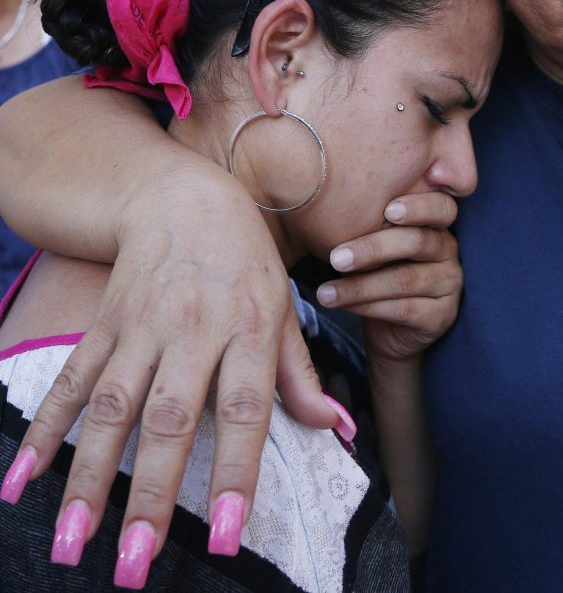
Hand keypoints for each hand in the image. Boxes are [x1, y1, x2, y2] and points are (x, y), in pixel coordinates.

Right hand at [3, 169, 336, 568]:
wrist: (184, 197)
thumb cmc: (244, 260)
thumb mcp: (283, 305)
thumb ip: (301, 375)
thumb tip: (340, 429)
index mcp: (250, 328)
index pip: (246, 408)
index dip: (237, 471)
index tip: (227, 535)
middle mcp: (194, 330)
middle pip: (169, 418)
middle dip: (151, 495)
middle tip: (136, 566)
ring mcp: (142, 327)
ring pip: (110, 407)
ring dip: (88, 477)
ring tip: (73, 543)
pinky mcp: (104, 324)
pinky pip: (70, 381)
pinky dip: (42, 431)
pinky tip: (19, 481)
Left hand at [317, 191, 461, 362]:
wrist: (390, 329)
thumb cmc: (379, 274)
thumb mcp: (376, 248)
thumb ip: (371, 226)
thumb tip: (334, 211)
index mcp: (436, 226)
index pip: (441, 208)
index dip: (418, 207)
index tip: (387, 209)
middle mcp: (449, 252)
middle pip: (417, 242)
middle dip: (373, 248)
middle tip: (336, 257)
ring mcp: (450, 285)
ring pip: (404, 279)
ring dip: (360, 286)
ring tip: (326, 292)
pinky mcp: (441, 316)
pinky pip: (402, 309)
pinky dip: (367, 307)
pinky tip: (343, 305)